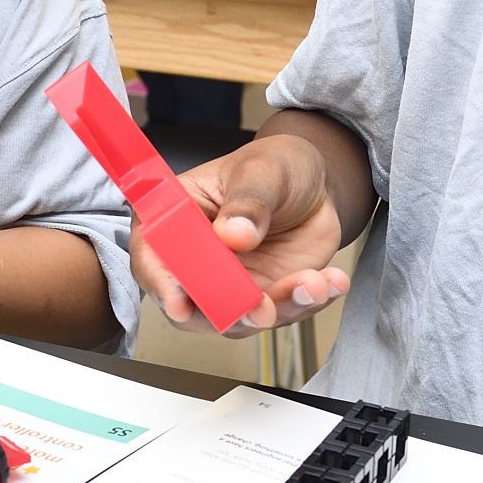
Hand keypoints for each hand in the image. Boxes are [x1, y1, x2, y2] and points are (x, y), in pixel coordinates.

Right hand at [144, 135, 351, 334]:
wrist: (316, 184)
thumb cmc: (276, 166)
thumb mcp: (263, 169)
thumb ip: (248, 199)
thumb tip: (234, 234)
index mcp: (175, 218)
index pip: (152, 255)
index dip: (160, 283)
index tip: (180, 302)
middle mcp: (196, 260)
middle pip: (191, 303)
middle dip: (228, 312)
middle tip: (262, 306)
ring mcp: (230, 284)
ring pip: (240, 317)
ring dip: (278, 308)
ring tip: (312, 283)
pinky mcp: (264, 297)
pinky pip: (282, 313)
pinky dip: (307, 303)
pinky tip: (330, 281)